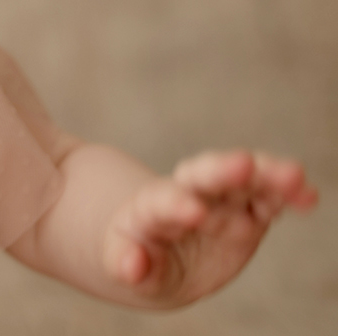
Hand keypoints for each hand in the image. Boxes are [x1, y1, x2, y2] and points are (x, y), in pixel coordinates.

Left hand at [102, 149, 317, 303]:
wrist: (155, 246)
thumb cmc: (135, 252)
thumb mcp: (122, 260)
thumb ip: (125, 262)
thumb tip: (132, 266)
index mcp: (149, 207)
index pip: (161, 201)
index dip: (176, 204)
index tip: (194, 212)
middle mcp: (187, 194)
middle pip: (202, 177)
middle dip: (222, 170)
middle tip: (243, 164)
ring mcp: (220, 200)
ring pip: (242, 181)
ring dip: (266, 176)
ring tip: (293, 175)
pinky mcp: (247, 211)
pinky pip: (268, 200)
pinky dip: (287, 196)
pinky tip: (307, 195)